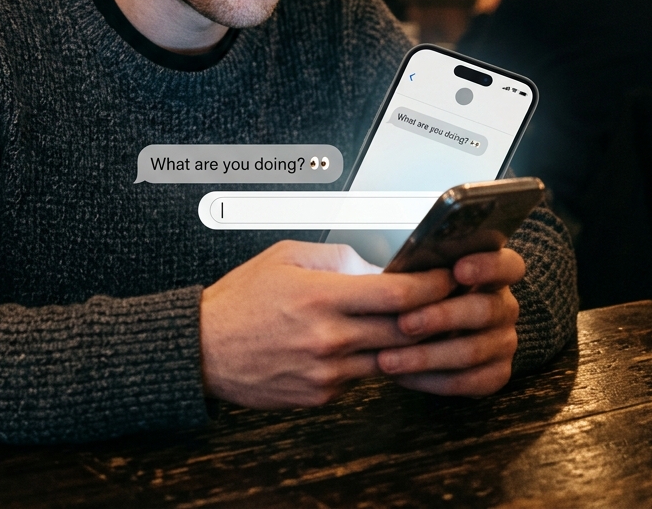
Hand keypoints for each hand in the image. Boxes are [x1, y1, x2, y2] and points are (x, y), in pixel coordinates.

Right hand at [200, 240, 453, 408]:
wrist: (205, 349)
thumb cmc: (241, 301)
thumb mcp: (285, 256)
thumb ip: (335, 256)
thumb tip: (374, 264)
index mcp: (320, 297)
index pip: (395, 294)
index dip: (429, 286)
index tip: (444, 278)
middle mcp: (328, 337)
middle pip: (403, 330)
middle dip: (431, 315)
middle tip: (445, 301)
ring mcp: (327, 372)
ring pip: (389, 358)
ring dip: (405, 342)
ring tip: (410, 324)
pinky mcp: (322, 395)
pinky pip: (361, 376)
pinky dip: (369, 360)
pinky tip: (363, 344)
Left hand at [376, 247, 524, 395]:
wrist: (420, 333)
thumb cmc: (417, 294)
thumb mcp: (418, 275)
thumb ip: (419, 271)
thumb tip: (398, 275)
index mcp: (492, 272)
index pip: (508, 265)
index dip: (488, 266)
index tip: (458, 270)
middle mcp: (504, 307)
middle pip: (485, 310)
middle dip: (441, 317)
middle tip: (403, 323)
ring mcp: (504, 342)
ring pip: (471, 351)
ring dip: (426, 356)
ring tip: (388, 359)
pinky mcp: (497, 374)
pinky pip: (467, 382)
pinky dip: (430, 380)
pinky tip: (401, 376)